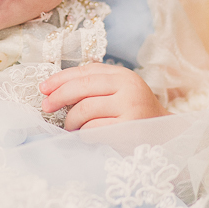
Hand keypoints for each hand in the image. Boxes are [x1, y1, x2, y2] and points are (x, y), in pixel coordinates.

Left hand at [39, 63, 167, 130]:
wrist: (165, 135)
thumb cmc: (134, 113)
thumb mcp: (119, 92)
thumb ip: (94, 86)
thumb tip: (55, 89)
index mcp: (122, 75)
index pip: (85, 71)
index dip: (60, 78)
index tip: (43, 88)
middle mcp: (128, 87)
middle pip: (82, 88)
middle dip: (58, 97)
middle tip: (46, 107)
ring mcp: (129, 108)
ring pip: (85, 110)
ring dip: (71, 120)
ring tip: (70, 126)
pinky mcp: (128, 130)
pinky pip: (93, 130)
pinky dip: (83, 134)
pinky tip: (85, 136)